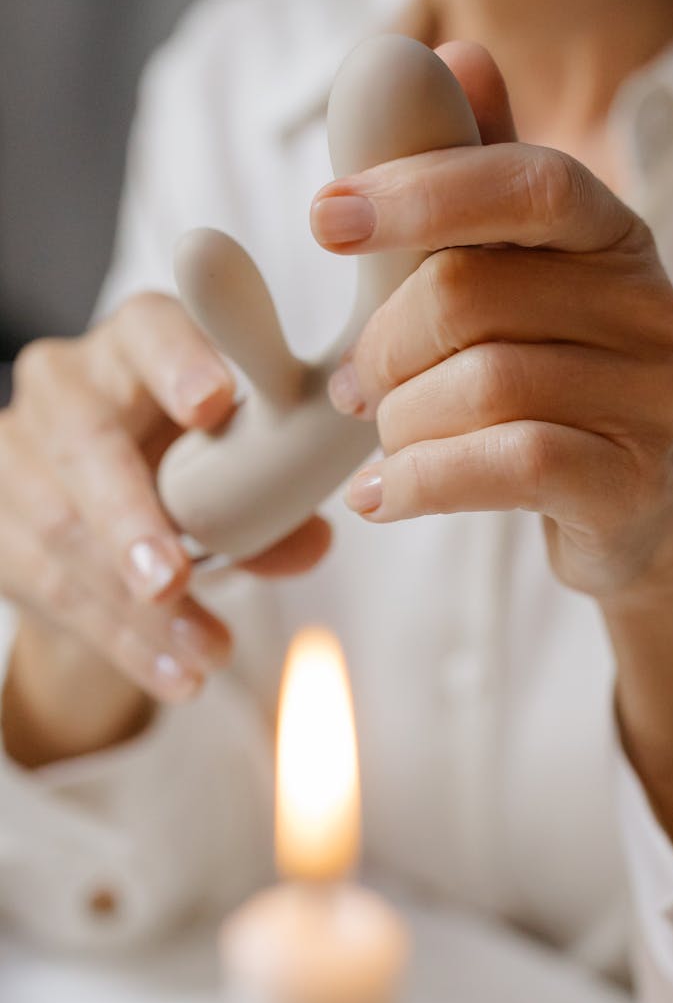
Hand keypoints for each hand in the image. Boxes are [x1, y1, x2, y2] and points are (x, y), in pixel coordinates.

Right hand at [1, 292, 329, 761]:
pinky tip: (174, 673)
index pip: (151, 329)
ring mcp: (18, 448)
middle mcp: (69, 384)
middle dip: (129, 518)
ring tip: (207, 654)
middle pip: (86, 440)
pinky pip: (47, 584)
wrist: (101, 502)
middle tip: (172, 581)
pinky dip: (119, 640)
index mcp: (139, 344)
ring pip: (60, 527)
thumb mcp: (230, 467)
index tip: (213, 404)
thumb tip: (313, 542)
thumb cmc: (183, 462)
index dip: (179, 361)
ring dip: (136, 608)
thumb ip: (270, 499)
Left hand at [312, 42, 672, 844]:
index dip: (420, 192)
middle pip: (471, 295)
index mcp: (609, 237)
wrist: (623, 496)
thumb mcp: (516, 272)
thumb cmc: (550, 375)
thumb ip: (480, 181)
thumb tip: (459, 56)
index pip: (527, 183)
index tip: (326, 218)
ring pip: (483, 386)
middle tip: (351, 386)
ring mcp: (647, 398)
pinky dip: (420, 480)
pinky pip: (507, 466)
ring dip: (399, 420)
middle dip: (382, 344)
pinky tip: (380, 496)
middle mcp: (645, 306)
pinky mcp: (626, 482)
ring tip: (383, 438)